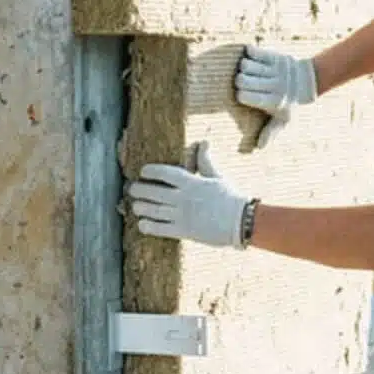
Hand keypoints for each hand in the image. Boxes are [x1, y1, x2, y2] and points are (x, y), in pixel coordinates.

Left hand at [128, 142, 250, 248]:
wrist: (241, 221)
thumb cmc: (230, 197)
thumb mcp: (217, 176)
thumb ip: (205, 161)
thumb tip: (203, 142)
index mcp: (191, 182)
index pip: (165, 173)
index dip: (151, 171)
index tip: (143, 172)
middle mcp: (183, 198)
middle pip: (154, 192)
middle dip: (139, 190)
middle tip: (132, 189)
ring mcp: (182, 215)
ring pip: (154, 210)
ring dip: (141, 208)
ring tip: (135, 206)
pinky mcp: (184, 230)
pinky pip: (161, 228)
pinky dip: (149, 226)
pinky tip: (142, 224)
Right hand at [234, 45, 317, 148]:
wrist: (307, 81)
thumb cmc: (290, 104)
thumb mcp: (283, 120)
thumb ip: (270, 132)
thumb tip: (258, 147)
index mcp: (273, 101)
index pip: (246, 97)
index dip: (240, 96)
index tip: (242, 96)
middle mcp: (274, 85)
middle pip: (242, 80)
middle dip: (239, 81)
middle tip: (243, 82)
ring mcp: (274, 70)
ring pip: (246, 65)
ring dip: (243, 67)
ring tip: (246, 71)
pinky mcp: (275, 56)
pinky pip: (254, 51)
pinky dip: (249, 53)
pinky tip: (250, 57)